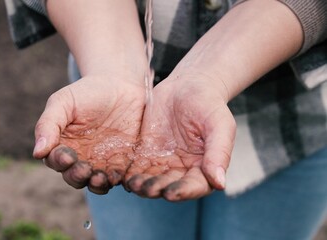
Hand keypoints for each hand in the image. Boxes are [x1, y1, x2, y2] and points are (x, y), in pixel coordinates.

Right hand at [33, 75, 145, 193]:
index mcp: (62, 146)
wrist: (121, 86)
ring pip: (94, 182)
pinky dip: (117, 180)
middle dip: (77, 176)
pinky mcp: (121, 164)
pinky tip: (118, 176)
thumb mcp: (63, 101)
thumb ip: (48, 124)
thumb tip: (37, 152)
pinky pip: (118, 177)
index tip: (66, 156)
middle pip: (73, 176)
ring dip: (95, 184)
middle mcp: (80, 159)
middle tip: (84, 169)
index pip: (55, 160)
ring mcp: (101, 164)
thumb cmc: (87, 92)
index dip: (59, 161)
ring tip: (100, 178)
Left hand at [125, 73, 235, 200]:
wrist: (186, 86)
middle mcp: (181, 169)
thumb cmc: (208, 103)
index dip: (183, 192)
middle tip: (146, 188)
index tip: (171, 193)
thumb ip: (219, 152)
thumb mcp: (219, 124)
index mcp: (203, 167)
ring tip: (131, 183)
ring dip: (141, 184)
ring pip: (150, 179)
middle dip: (157, 189)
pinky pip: (136, 165)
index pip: (195, 186)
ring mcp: (162, 162)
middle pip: (169, 186)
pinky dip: (128, 171)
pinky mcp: (145, 152)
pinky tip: (119, 172)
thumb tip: (220, 183)